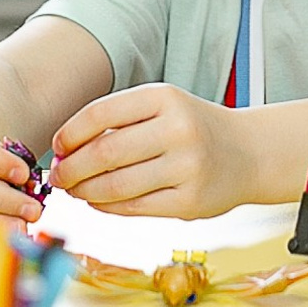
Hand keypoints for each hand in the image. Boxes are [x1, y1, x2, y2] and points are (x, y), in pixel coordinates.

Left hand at [51, 84, 251, 217]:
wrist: (249, 153)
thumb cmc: (194, 128)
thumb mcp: (163, 107)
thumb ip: (120, 121)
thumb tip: (66, 151)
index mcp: (165, 98)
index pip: (101, 113)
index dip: (71, 133)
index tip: (58, 147)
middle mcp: (178, 130)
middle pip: (105, 152)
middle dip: (73, 168)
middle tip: (59, 177)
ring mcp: (187, 168)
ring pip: (117, 185)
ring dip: (86, 191)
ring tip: (76, 190)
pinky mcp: (190, 202)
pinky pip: (135, 208)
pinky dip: (108, 207)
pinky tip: (98, 202)